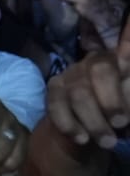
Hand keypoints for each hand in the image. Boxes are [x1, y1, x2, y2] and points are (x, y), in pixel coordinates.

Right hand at [46, 20, 129, 148]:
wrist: (86, 139)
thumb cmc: (117, 121)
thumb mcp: (128, 113)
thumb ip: (127, 103)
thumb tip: (124, 113)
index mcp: (122, 62)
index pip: (126, 44)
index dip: (128, 34)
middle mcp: (97, 61)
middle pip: (101, 69)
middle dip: (111, 100)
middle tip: (121, 123)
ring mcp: (72, 74)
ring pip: (79, 93)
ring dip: (94, 121)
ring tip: (107, 142)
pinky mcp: (54, 89)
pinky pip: (57, 105)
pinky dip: (70, 124)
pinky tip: (82, 139)